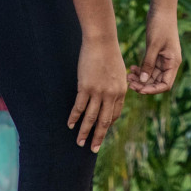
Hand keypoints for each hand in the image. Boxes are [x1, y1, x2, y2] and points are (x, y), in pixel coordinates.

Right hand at [69, 36, 126, 152]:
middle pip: (104, 121)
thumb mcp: (119, 72)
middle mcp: (111, 94)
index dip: (107, 125)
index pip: (114, 115)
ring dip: (84, 132)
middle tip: (93, 149)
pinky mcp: (85, 87)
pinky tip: (70, 125)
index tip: (101, 132)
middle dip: (98, 137)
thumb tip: (111, 98)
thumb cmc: (110, 54)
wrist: (101, 41)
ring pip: (90, 118)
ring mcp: (98, 92)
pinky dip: (74, 117)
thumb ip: (116, 86)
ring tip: (79, 142)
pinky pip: (79, 107)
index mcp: (121, 91)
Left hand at [129, 7, 181, 94]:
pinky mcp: (156, 53)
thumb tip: (143, 81)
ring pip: (151, 75)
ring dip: (140, 77)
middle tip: (129, 83)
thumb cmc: (160, 25)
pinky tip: (131, 68)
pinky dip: (140, 69)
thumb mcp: (153, 45)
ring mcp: (163, 59)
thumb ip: (148, 63)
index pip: (165, 85)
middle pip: (157, 81)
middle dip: (143, 84)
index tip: (140, 89)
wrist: (161, 9)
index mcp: (173, 63)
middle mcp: (169, 63)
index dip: (153, 90)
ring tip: (128, 76)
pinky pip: (148, 67)